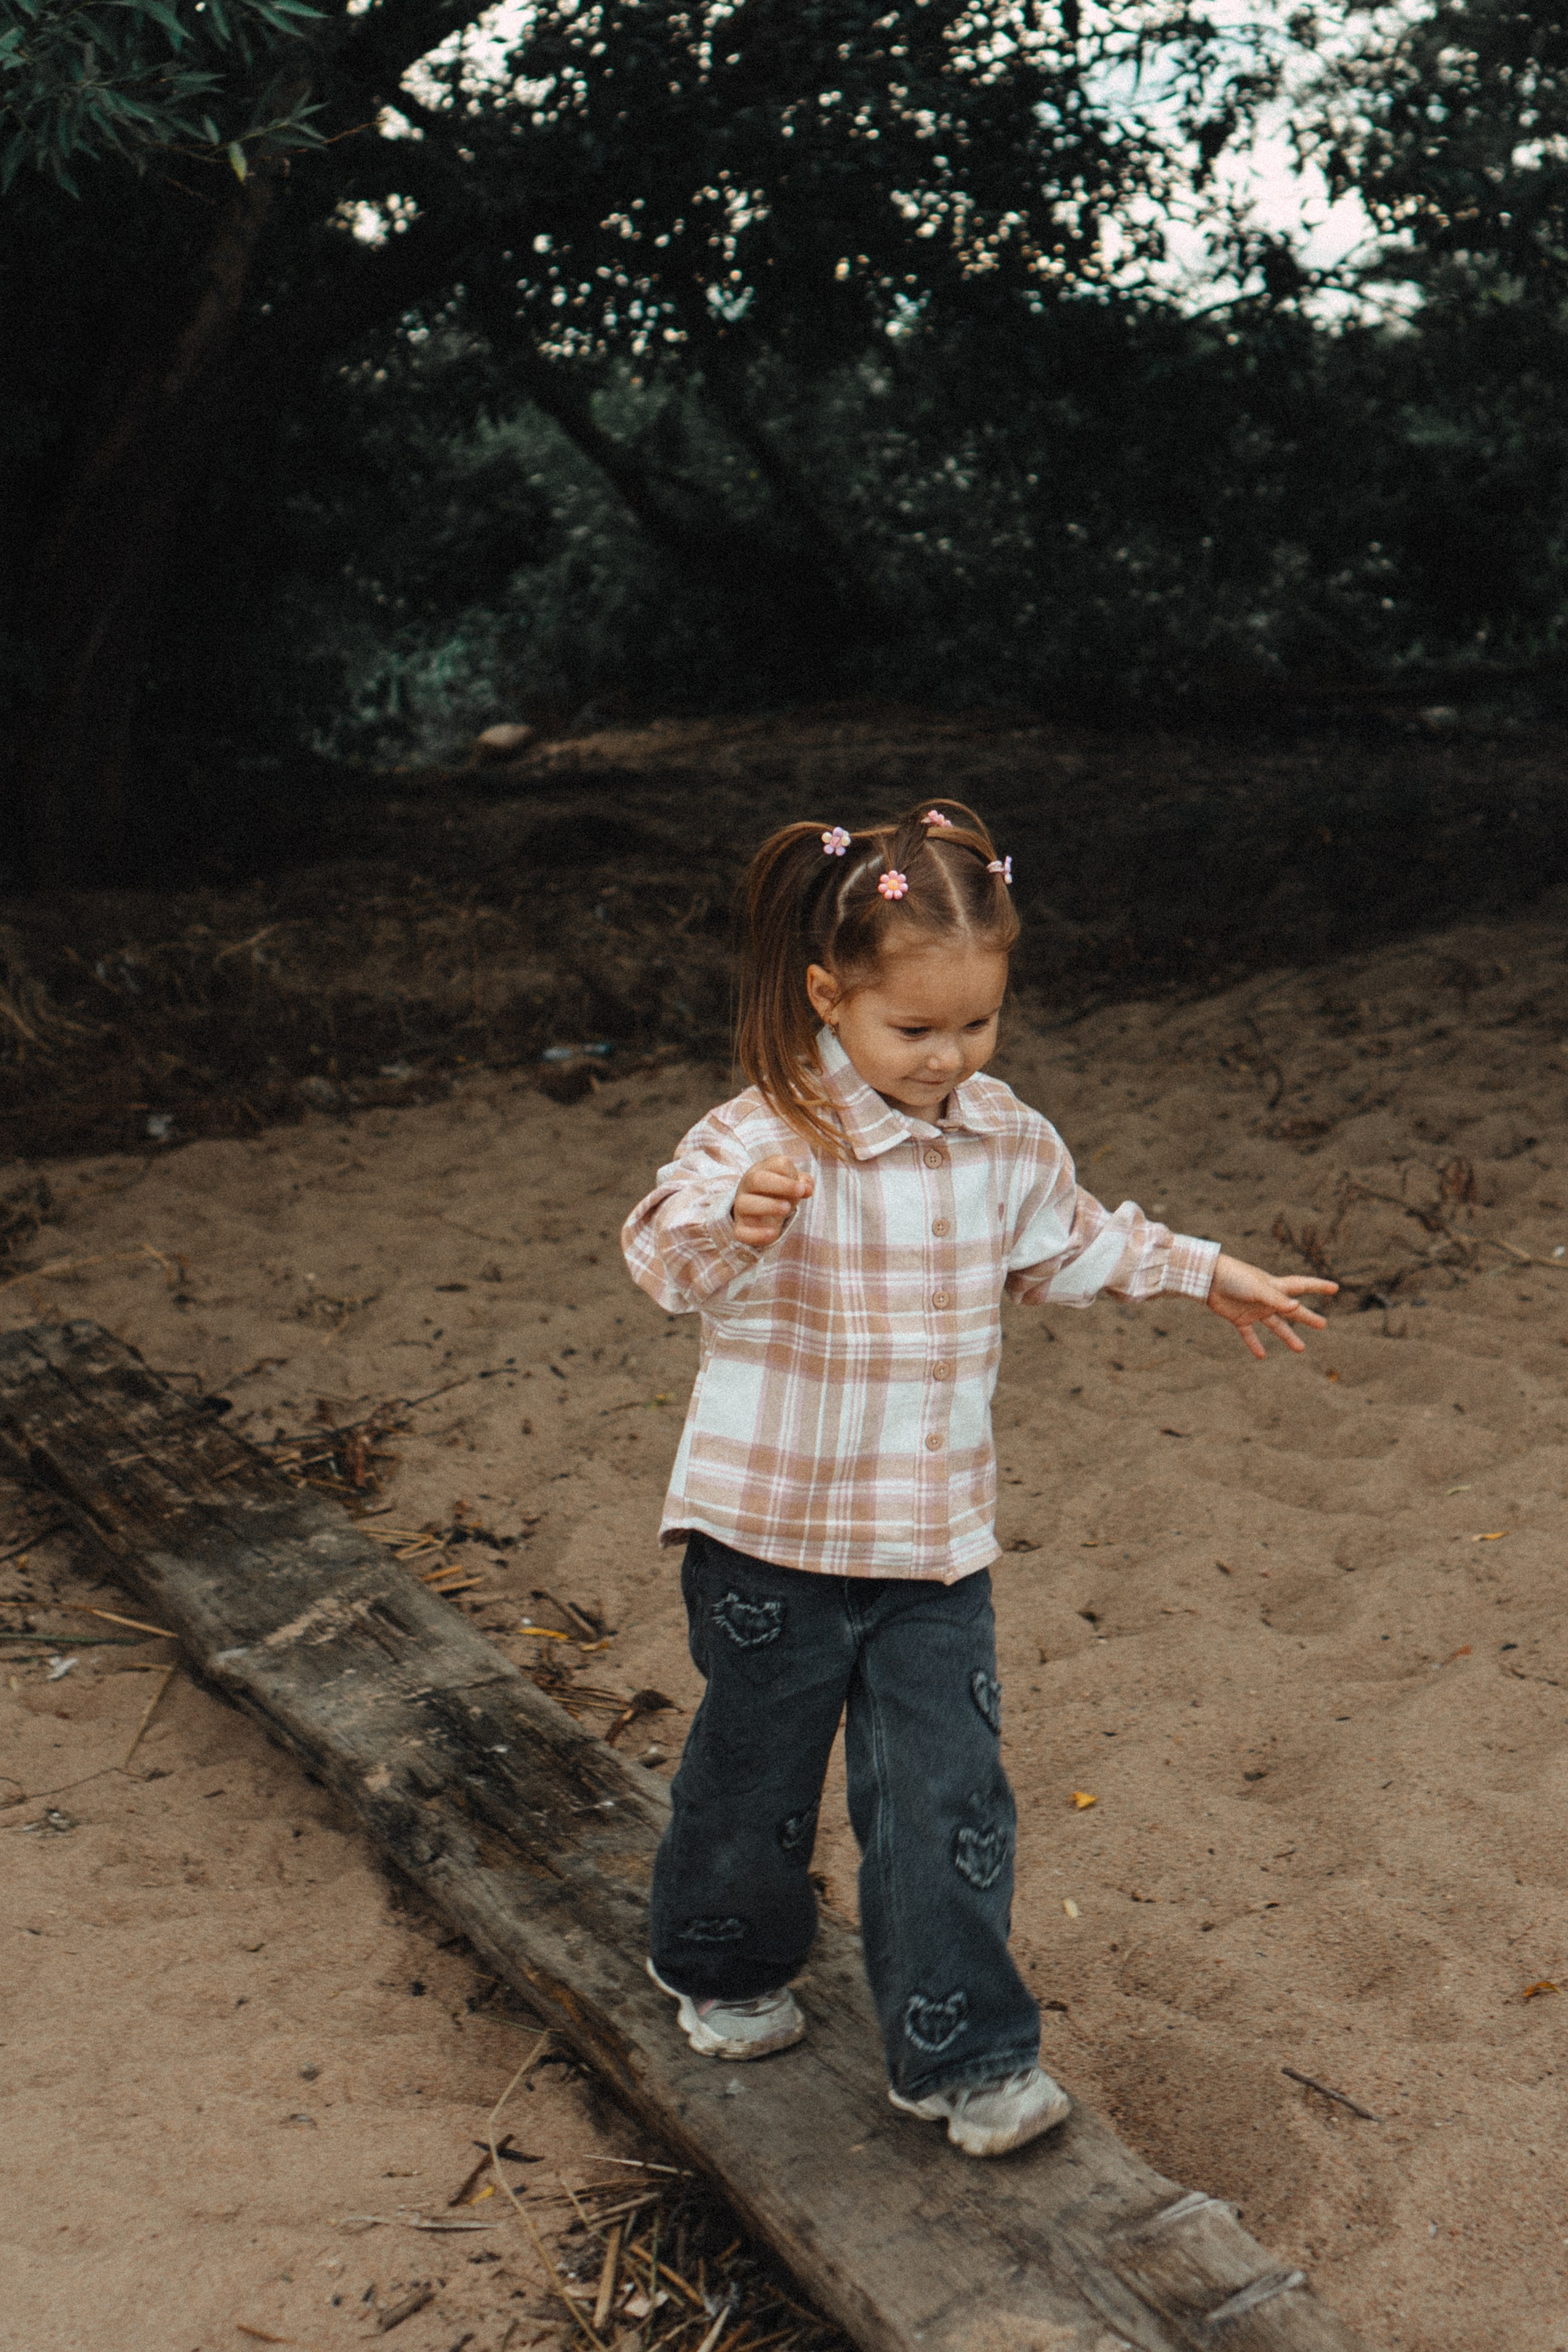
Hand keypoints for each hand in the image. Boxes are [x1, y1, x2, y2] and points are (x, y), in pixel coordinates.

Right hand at [733, 1153, 813, 1247]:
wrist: (756, 1215)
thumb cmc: (778, 1194)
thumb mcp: (792, 1185)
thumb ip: (803, 1183)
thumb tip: (807, 1188)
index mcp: (762, 1170)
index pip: (776, 1164)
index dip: (791, 1173)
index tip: (802, 1187)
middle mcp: (747, 1186)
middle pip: (756, 1179)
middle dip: (781, 1185)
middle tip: (800, 1192)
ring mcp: (741, 1208)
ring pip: (745, 1204)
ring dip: (769, 1205)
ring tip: (787, 1209)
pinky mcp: (740, 1229)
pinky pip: (742, 1232)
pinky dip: (757, 1234)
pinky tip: (773, 1233)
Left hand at [1206, 1253, 1336, 1359]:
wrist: (1207, 1279)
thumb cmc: (1234, 1277)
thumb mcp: (1258, 1288)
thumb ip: (1276, 1299)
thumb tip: (1295, 1308)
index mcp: (1275, 1287)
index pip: (1302, 1286)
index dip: (1319, 1286)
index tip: (1335, 1288)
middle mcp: (1268, 1299)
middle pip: (1292, 1310)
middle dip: (1307, 1317)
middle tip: (1323, 1325)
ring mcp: (1254, 1309)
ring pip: (1275, 1325)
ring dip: (1288, 1336)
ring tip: (1301, 1349)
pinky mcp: (1239, 1318)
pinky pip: (1249, 1334)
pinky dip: (1255, 1344)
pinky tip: (1261, 1356)